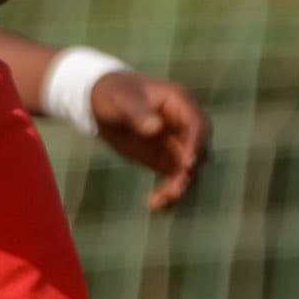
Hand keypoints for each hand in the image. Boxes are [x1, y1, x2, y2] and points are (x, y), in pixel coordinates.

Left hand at [90, 69, 211, 210]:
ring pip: (190, 172)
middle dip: (189, 172)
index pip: (198, 126)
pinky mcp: (167, 161)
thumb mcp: (120, 99)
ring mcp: (179, 145)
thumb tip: (156, 128)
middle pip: (200, 153)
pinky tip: (155, 206)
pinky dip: (168, 194)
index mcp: (180, 104)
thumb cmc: (113, 93)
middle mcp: (185, 127)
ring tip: (160, 201)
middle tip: (173, 190)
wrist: (99, 102)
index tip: (187, 164)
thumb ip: (137, 112)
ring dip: (179, 188)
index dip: (196, 144)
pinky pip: (175, 180)